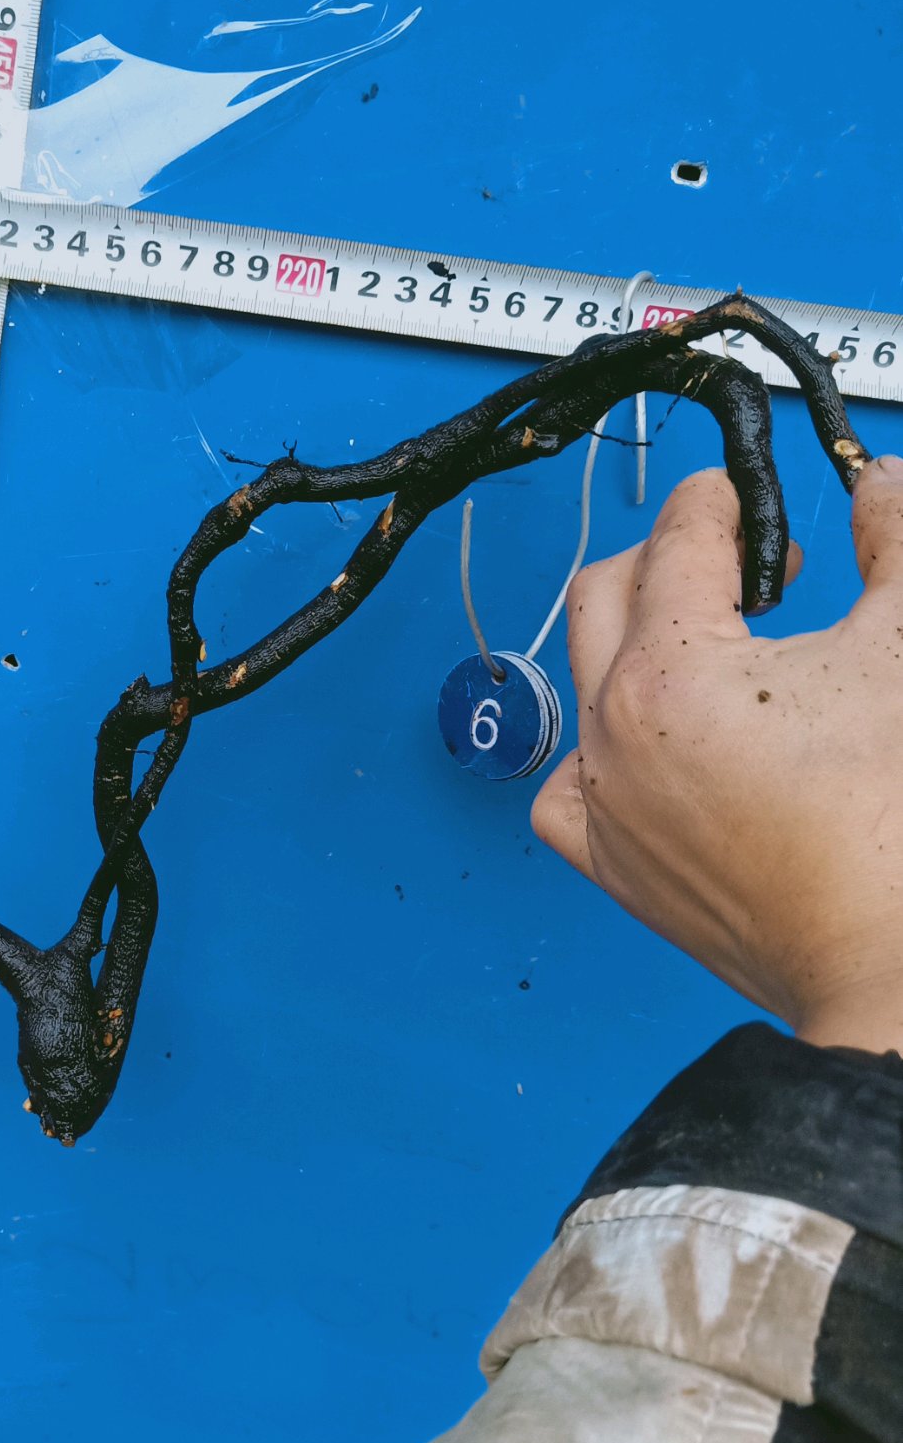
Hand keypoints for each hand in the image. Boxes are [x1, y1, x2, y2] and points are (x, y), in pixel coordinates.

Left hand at [531, 455, 902, 1055]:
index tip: (747, 502)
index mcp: (670, 670)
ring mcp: (604, 802)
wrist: (887, 958)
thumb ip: (898, 542)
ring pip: (585, 685)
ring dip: (637, 648)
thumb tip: (882, 484)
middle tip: (747, 569)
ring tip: (717, 655)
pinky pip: (572, 786)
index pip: (677, 540)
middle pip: (605, 593)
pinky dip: (603, 753)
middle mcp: (612, 733)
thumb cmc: (894, 818)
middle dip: (669, 559)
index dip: (720, 503)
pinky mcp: (611, 864)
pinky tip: (654, 749)